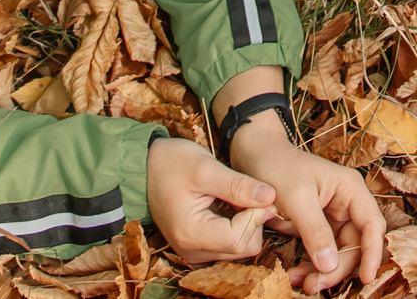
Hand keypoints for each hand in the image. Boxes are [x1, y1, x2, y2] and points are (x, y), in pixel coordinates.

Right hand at [145, 137, 275, 263]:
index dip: (256, 214)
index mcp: (191, 233)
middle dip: (253, 219)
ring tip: (236, 196)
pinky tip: (230, 205)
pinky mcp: (198, 247)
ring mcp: (195, 252)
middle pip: (244, 247)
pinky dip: (237, 226)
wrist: (146, 167)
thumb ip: (238, 185)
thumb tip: (270, 196)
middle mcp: (192, 251)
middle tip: (247, 191)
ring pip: (240, 248)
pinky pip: (229, 245)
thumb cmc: (171, 163)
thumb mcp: (205, 167)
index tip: (256, 190)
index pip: (241, 238)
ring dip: (247, 223)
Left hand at [225, 118, 386, 293]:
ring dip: (323, 271)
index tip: (365, 278)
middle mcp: (347, 203)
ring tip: (301, 283)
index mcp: (350, 189)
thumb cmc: (277, 167)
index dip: (372, 253)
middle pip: (356, 245)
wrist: (255, 156)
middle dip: (338, 268)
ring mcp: (333, 216)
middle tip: (314, 286)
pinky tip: (296, 274)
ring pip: (339, 253)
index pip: (372, 225)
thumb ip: (315, 231)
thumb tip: (330, 265)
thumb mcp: (296, 198)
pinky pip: (322, 252)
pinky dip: (311, 266)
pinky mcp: (318, 226)